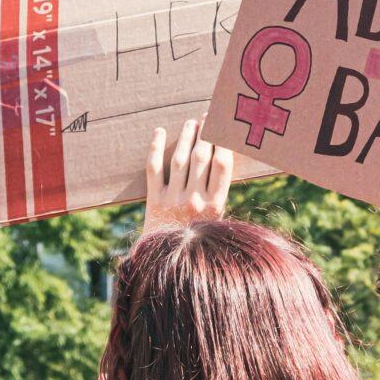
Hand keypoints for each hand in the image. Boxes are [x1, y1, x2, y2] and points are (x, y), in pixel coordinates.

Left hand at [142, 120, 232, 235]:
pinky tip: (159, 132)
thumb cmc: (198, 238)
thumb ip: (219, 193)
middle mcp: (195, 201)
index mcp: (215, 205)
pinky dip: (155, 148)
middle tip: (206, 119)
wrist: (168, 259)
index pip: (222, 165)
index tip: (223, 128)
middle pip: (201, 158)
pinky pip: (154, 168)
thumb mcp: (217, 219)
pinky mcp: (154, 200)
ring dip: (186, 137)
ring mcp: (173, 199)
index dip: (223, 142)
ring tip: (190, 124)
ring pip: (180, 159)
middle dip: (205, 134)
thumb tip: (225, 157)